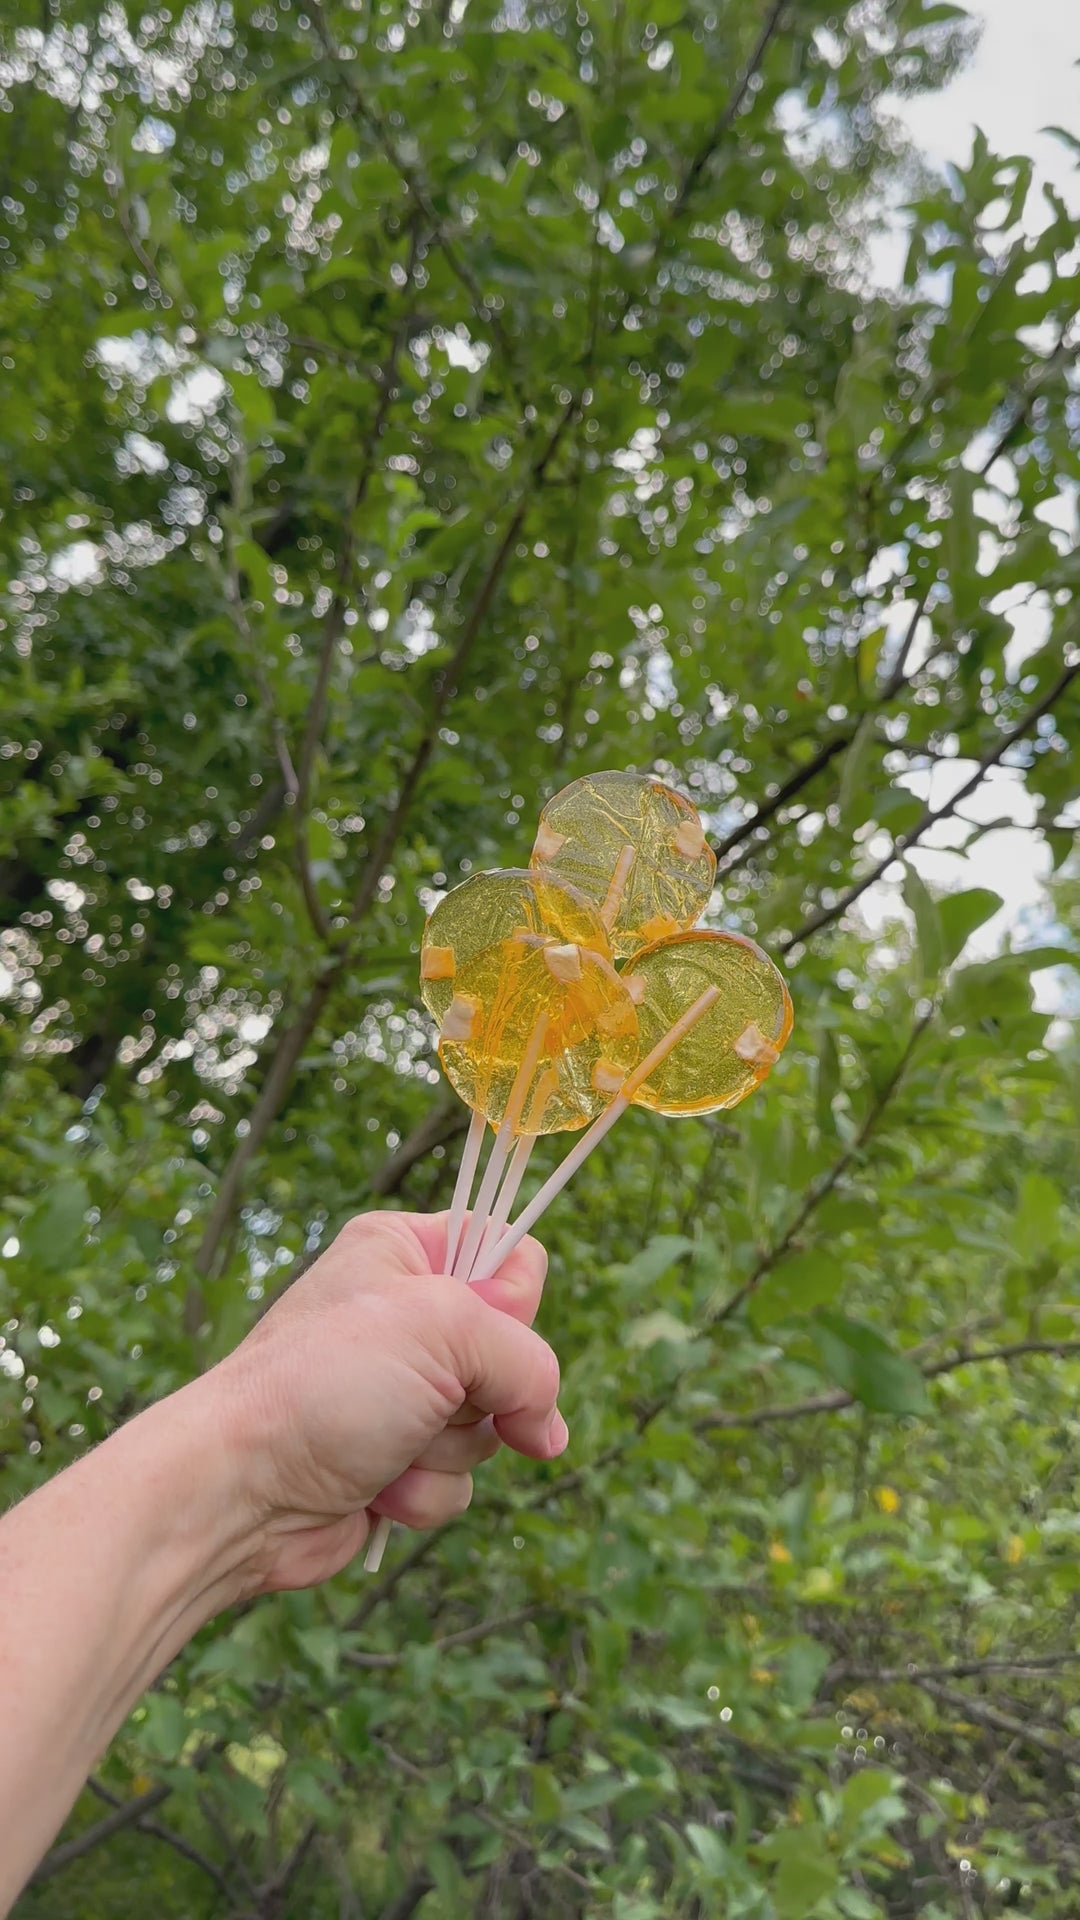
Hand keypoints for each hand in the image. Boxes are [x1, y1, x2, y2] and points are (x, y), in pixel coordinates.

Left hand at [206, 1211, 565, 1594]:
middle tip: (427, 1396)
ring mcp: (402, 1395)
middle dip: (481, 1394)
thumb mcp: (444, 1330)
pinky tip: (373, 1488)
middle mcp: (404, 1318)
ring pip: (491, 1427)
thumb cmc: (325, 1384)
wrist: (241, 1488)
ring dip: (447, 1450)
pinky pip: (459, 1480)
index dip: (513, 1301)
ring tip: (387, 1445)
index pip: (512, 1256)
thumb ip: (527, 1363)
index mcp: (404, 1252)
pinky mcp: (396, 1462)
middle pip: (513, 1353)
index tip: (481, 1324)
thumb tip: (548, 1432)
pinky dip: (424, 1492)